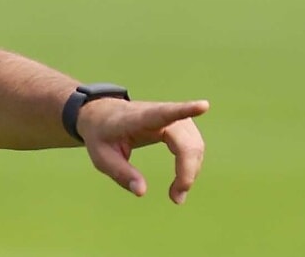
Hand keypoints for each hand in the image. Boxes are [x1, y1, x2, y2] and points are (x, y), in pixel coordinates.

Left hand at [76, 98, 209, 203]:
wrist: (100, 115)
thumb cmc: (101, 135)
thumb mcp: (101, 157)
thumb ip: (121, 173)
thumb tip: (142, 192)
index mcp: (135, 119)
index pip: (162, 113)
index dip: (183, 110)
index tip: (204, 105)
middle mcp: (156, 114)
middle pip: (185, 141)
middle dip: (187, 170)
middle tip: (176, 198)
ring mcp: (170, 117)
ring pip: (194, 144)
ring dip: (191, 170)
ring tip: (176, 194)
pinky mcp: (176, 124)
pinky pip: (193, 145)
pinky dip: (191, 164)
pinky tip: (181, 180)